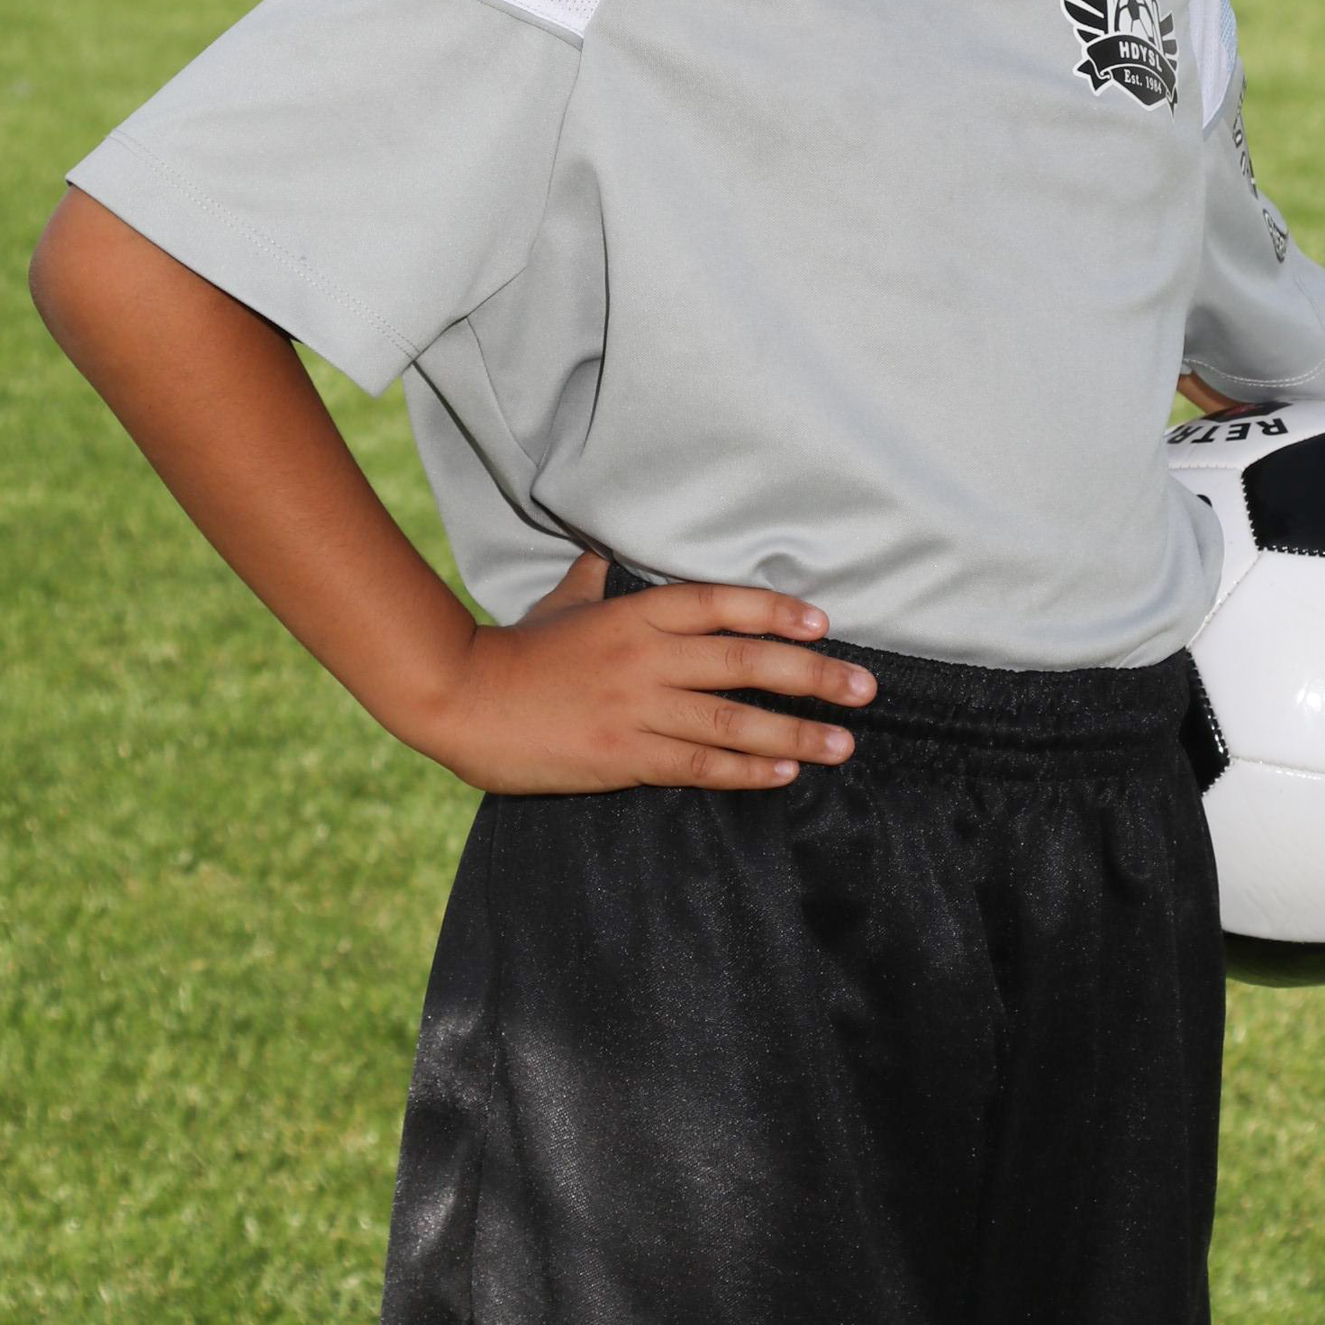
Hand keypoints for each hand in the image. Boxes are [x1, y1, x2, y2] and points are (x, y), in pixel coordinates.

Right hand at [413, 551, 876, 794]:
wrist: (461, 698)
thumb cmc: (516, 649)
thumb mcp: (562, 600)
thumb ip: (597, 577)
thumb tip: (609, 551)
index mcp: (636, 614)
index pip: (721, 604)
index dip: (776, 610)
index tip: (822, 622)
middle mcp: (646, 658)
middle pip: (744, 661)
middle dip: (811, 676)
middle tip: (864, 688)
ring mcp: (636, 709)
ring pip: (731, 720)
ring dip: (793, 733)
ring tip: (841, 745)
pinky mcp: (622, 757)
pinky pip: (696, 764)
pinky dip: (744, 769)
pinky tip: (782, 773)